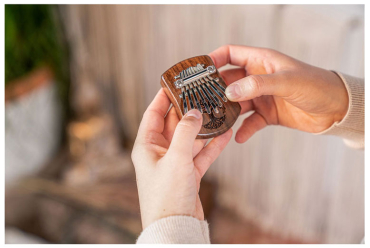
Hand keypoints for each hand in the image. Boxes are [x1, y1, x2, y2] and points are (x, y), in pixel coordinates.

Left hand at [132, 89, 231, 228]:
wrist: (175, 226)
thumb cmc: (167, 194)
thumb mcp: (176, 158)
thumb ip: (186, 132)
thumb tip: (193, 112)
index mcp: (146, 145)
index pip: (153, 114)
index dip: (163, 98)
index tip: (174, 83)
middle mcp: (159, 152)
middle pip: (174, 124)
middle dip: (188, 111)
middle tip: (201, 94)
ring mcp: (174, 163)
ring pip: (190, 139)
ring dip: (203, 128)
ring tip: (216, 111)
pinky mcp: (188, 173)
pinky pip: (200, 154)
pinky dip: (211, 145)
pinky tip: (224, 134)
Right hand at [209, 45, 348, 142]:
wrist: (336, 109)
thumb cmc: (315, 85)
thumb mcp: (286, 81)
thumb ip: (258, 85)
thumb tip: (229, 91)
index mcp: (261, 61)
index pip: (231, 54)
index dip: (214, 59)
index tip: (199, 71)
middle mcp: (258, 78)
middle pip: (229, 81)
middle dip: (215, 90)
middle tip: (201, 100)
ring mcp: (262, 97)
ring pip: (237, 103)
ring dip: (227, 111)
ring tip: (216, 120)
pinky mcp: (268, 114)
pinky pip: (250, 122)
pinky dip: (244, 130)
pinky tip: (239, 137)